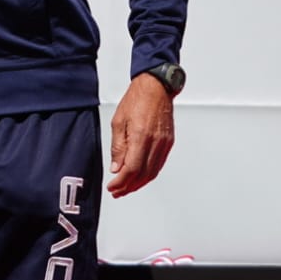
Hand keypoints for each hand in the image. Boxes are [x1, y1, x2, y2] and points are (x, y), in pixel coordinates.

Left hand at [107, 71, 174, 197]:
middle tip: (117, 192)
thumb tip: (116, 168)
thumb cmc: (137, 99)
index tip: (112, 187)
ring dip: (139, 184)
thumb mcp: (118, 121)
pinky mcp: (168, 143)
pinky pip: (159, 164)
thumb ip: (118, 147)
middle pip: (143, 174)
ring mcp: (164, 143)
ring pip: (152, 172)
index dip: (121, 182)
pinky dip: (149, 175)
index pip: (131, 168)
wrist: (156, 87)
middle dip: (128, 187)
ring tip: (126, 188)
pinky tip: (140, 178)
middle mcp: (156, 142)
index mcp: (141, 136)